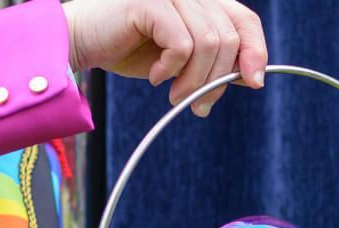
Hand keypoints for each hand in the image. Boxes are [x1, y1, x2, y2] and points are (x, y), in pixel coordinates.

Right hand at [61, 0, 267, 115]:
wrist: (83, 41)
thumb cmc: (130, 49)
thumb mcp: (182, 60)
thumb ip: (214, 61)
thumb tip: (250, 77)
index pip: (245, 20)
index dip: (255, 51)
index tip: (253, 83)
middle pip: (229, 38)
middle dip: (217, 80)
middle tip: (197, 106)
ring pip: (209, 43)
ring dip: (194, 80)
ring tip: (175, 96)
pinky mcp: (152, 2)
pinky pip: (182, 43)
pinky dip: (172, 68)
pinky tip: (156, 77)